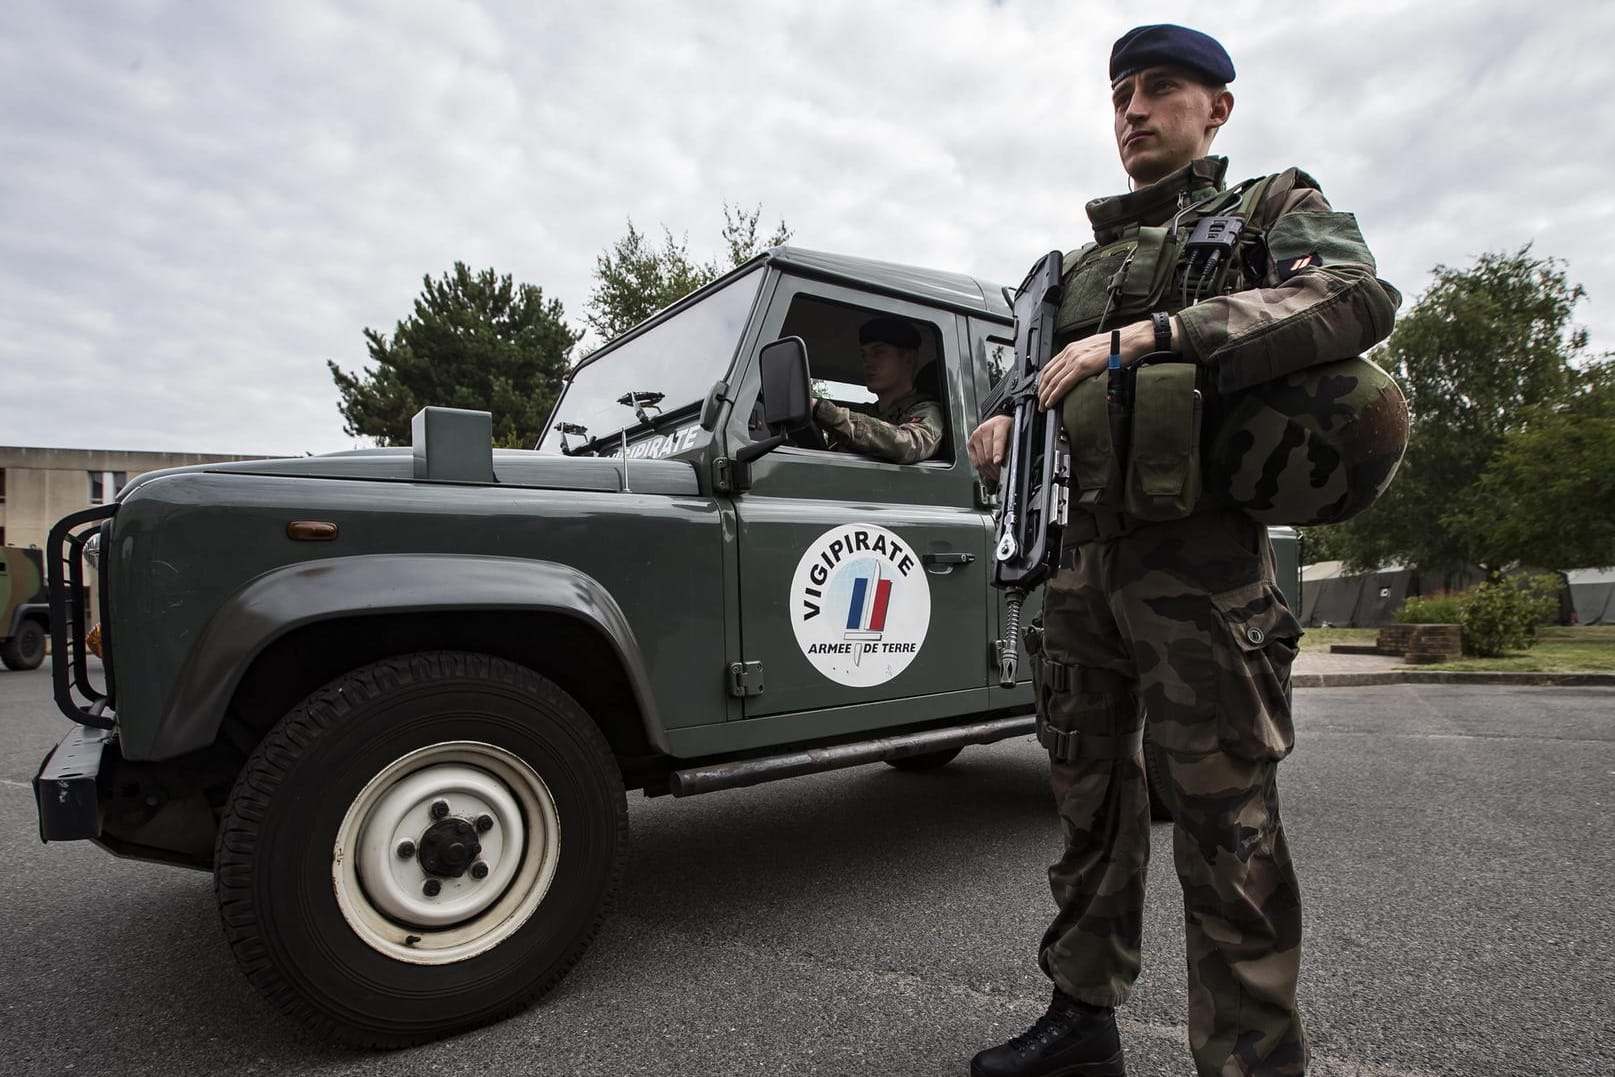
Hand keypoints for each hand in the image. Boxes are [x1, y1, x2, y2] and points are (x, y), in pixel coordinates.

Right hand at [967, 415, 1013, 484]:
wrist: (997, 421)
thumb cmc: (1007, 427)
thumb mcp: (1014, 432)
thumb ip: (1013, 444)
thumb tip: (1012, 460)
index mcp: (999, 425)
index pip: (998, 440)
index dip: (998, 452)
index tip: (999, 462)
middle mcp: (985, 430)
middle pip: (988, 454)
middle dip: (995, 468)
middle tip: (1001, 475)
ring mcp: (976, 437)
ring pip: (981, 460)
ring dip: (989, 471)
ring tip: (996, 476)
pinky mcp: (970, 443)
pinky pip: (975, 461)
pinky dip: (982, 470)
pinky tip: (988, 472)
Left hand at [1035, 320, 1158, 409]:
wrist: (1129, 340)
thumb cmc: (1117, 345)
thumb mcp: (1093, 350)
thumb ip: (1083, 359)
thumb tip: (1079, 372)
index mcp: (1072, 348)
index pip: (1049, 366)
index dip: (1042, 380)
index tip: (1040, 390)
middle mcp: (1070, 352)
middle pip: (1048, 374)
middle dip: (1041, 390)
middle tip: (1039, 402)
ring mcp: (1075, 359)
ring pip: (1053, 381)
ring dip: (1045, 395)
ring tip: (1043, 406)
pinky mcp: (1082, 367)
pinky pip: (1063, 384)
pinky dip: (1054, 395)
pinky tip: (1051, 402)